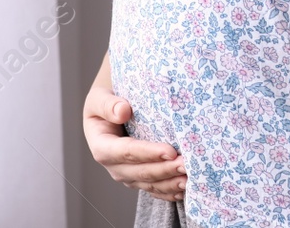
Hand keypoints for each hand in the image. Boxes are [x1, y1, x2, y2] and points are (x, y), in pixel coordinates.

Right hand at [83, 58, 186, 202]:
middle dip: (165, 170)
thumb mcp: (99, 98)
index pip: (126, 152)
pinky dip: (169, 191)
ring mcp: (126, 175)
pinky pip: (154, 189)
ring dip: (170, 183)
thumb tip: (123, 111)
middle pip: (140, 172)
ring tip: (190, 178)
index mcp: (102, 146)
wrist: (108, 111)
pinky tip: (184, 189)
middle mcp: (113, 165)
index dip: (148, 153)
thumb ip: (108, 104)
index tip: (170, 151)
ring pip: (149, 184)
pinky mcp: (137, 179)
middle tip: (187, 165)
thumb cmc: (105, 102)